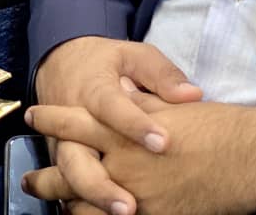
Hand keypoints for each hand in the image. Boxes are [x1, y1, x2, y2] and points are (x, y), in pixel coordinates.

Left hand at [23, 94, 255, 214]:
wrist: (249, 157)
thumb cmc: (218, 126)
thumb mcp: (175, 107)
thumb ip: (145, 106)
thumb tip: (126, 100)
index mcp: (129, 130)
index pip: (79, 122)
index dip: (55, 119)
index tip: (37, 115)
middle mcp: (124, 164)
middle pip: (71, 170)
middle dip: (46, 174)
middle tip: (31, 175)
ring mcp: (135, 196)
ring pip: (84, 205)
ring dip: (67, 203)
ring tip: (58, 203)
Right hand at [33, 37, 202, 212]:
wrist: (62, 66)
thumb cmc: (108, 62)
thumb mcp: (135, 56)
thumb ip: (162, 75)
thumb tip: (192, 94)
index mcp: (94, 90)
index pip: (113, 109)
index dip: (136, 126)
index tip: (163, 143)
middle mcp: (72, 122)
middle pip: (78, 158)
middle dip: (102, 184)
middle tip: (132, 205)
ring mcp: (63, 145)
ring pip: (70, 177)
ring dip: (94, 197)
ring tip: (125, 212)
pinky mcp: (63, 159)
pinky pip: (68, 184)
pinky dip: (84, 202)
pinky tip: (108, 214)